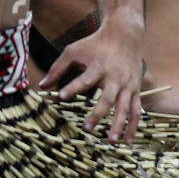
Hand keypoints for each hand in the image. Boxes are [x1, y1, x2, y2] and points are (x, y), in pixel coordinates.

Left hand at [40, 16, 144, 142]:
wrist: (125, 36)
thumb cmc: (95, 44)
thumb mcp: (74, 51)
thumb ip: (57, 68)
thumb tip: (42, 86)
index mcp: (99, 66)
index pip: (85, 79)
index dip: (74, 87)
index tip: (62, 96)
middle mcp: (115, 77)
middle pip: (108, 98)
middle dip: (98, 113)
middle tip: (87, 128)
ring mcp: (128, 85)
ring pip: (125, 107)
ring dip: (119, 125)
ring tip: (111, 141)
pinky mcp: (135, 89)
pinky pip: (136, 110)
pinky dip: (133, 126)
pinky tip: (127, 141)